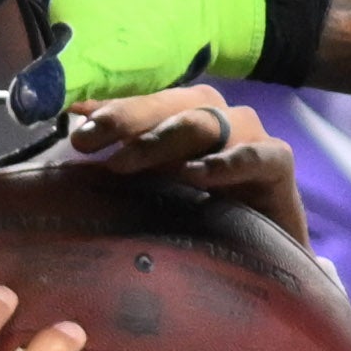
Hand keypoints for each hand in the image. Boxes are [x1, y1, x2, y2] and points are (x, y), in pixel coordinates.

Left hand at [65, 85, 310, 229]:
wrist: (268, 248)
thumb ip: (123, 155)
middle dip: (125, 119)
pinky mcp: (278, 162)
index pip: (142, 102)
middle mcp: (215, 116)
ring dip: (162, 139)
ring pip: (204, 123)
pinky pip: (255, 155)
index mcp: (182, 115)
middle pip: (169, 104)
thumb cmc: (205, 211)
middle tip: (88, 139)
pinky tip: (197, 175)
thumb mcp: (156, 183)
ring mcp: (248, 135)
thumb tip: (74, 130)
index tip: (73, 125)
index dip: (107, 109)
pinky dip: (226, 162)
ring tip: (125, 162)